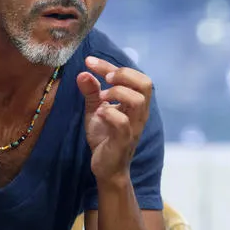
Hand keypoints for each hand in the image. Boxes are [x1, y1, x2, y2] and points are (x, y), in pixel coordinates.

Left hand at [76, 56, 152, 183]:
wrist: (106, 168)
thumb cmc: (105, 137)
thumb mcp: (96, 110)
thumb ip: (92, 91)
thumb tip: (83, 72)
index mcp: (135, 103)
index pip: (133, 76)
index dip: (111, 66)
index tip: (89, 61)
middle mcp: (139, 113)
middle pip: (146, 84)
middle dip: (124, 74)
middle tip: (105, 78)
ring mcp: (134, 127)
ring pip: (139, 101)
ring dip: (118, 92)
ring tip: (102, 96)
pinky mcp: (124, 141)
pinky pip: (123, 123)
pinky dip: (110, 113)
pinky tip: (99, 112)